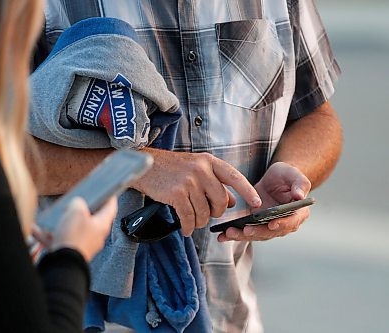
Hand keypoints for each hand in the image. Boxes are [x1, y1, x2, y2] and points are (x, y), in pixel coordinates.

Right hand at [34, 197, 116, 261]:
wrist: (63, 263)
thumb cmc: (73, 238)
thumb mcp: (76, 211)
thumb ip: (77, 202)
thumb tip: (75, 204)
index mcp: (102, 225)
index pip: (111, 207)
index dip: (109, 195)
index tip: (107, 189)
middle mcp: (94, 235)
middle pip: (90, 217)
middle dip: (80, 208)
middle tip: (75, 200)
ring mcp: (82, 243)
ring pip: (71, 227)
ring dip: (61, 220)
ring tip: (52, 215)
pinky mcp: (70, 250)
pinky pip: (58, 238)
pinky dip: (48, 233)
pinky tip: (37, 229)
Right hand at [132, 149, 261, 236]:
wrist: (143, 165)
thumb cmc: (170, 168)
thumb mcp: (195, 168)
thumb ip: (215, 183)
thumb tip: (233, 201)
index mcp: (208, 162)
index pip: (234, 177)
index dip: (247, 191)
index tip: (257, 203)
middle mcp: (201, 170)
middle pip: (220, 201)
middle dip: (215, 213)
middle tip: (206, 215)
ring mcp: (189, 181)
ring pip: (204, 212)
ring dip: (199, 221)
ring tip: (191, 221)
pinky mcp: (176, 193)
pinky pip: (188, 217)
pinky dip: (188, 226)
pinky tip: (185, 228)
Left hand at [218, 162, 311, 241]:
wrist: (275, 179)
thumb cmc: (287, 176)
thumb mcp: (294, 175)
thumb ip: (300, 184)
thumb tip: (300, 196)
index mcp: (298, 213)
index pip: (291, 222)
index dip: (282, 224)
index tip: (272, 224)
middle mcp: (284, 223)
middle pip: (271, 232)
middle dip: (257, 232)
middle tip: (245, 230)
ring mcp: (269, 226)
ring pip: (257, 234)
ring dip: (242, 235)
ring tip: (228, 233)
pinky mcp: (256, 225)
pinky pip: (245, 232)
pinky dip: (234, 235)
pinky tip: (222, 236)